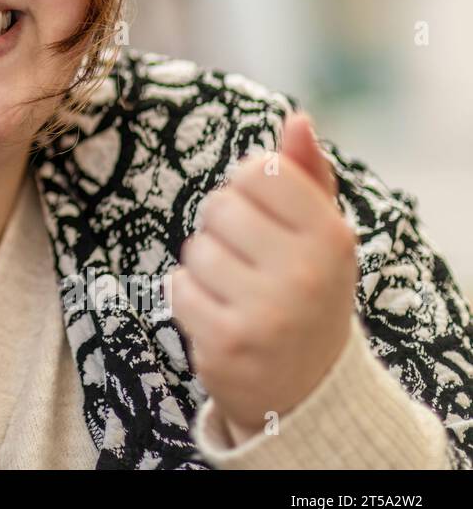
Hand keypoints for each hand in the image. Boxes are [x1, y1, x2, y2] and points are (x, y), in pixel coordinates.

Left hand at [170, 111, 358, 442]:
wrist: (307, 389)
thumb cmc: (307, 291)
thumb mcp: (321, 234)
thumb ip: (308, 175)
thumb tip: (297, 119)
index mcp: (332, 236)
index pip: (258, 170)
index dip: (247, 187)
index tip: (263, 216)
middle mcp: (305, 272)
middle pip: (219, 206)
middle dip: (223, 228)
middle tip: (249, 260)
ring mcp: (266, 311)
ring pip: (195, 249)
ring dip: (205, 267)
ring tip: (237, 291)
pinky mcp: (226, 342)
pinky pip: (176, 288)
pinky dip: (188, 298)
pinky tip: (219, 315)